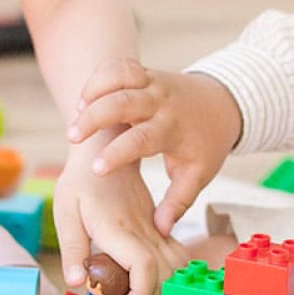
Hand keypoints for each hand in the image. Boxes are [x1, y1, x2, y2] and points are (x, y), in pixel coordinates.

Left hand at [53, 149, 189, 294]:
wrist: (109, 145)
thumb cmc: (83, 179)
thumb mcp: (65, 209)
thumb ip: (72, 247)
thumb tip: (77, 281)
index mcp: (119, 227)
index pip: (143, 267)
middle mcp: (144, 230)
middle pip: (165, 276)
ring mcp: (156, 229)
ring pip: (176, 269)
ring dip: (163, 293)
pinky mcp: (161, 228)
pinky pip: (177, 258)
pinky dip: (172, 278)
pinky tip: (155, 287)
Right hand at [69, 65, 242, 233]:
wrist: (222, 104)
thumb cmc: (205, 144)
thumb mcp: (198, 174)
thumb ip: (179, 201)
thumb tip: (161, 229)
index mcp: (172, 129)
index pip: (142, 139)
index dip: (118, 152)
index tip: (97, 168)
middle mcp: (160, 103)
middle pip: (124, 101)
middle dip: (95, 117)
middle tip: (71, 137)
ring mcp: (152, 83)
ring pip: (119, 77)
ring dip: (95, 91)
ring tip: (76, 112)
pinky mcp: (145, 73)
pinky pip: (119, 65)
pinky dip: (100, 75)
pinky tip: (85, 97)